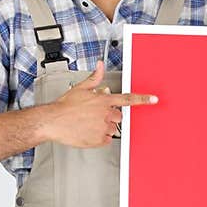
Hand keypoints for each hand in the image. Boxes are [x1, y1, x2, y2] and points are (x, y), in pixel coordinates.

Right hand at [42, 59, 157, 147]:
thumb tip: (100, 66)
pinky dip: (99, 137)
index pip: (128, 99)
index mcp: (103, 100)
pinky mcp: (99, 140)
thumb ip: (94, 78)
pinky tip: (88, 131)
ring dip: (104, 127)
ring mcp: (103, 128)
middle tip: (95, 115)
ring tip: (88, 124)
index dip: (142, 99)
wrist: (54, 121)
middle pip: (118, 116)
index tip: (153, 99)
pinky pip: (106, 140)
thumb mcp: (80, 88)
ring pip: (112, 129)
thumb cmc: (64, 106)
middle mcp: (105, 114)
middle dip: (110, 116)